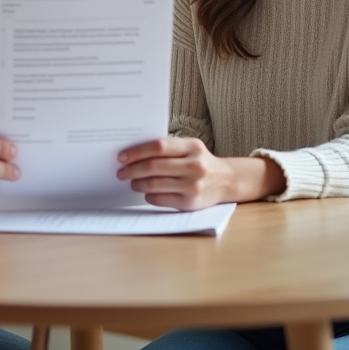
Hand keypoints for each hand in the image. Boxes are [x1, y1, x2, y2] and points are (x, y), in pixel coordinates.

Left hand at [117, 138, 284, 208]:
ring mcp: (193, 185)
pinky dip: (149, 196)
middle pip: (153, 166)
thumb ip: (168, 149)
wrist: (226, 180)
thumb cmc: (200, 161)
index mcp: (192, 147)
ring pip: (154, 184)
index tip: (122, 156)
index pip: (158, 146)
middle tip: (122, 172)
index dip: (136, 152)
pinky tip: (147, 192)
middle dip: (132, 170)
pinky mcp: (190, 202)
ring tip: (132, 182)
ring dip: (138, 183)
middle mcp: (194, 165)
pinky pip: (160, 199)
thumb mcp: (190, 148)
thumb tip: (133, 153)